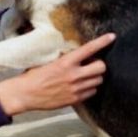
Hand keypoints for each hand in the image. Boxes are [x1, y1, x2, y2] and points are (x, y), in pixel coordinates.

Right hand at [0, 33, 114, 115]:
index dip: (102, 42)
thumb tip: (78, 55)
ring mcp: (76, 88)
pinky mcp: (75, 99)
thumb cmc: (33, 76)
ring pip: (98, 80)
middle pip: (101, 67)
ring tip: (84, 76)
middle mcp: (73, 75)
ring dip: (94, 77)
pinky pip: (92, 92)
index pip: (89, 49)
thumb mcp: (48, 62)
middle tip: (92, 64)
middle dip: (99, 65)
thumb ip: (65, 59)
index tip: (112, 37)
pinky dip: (89, 88)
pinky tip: (80, 86)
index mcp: (66, 62)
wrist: (25, 94)